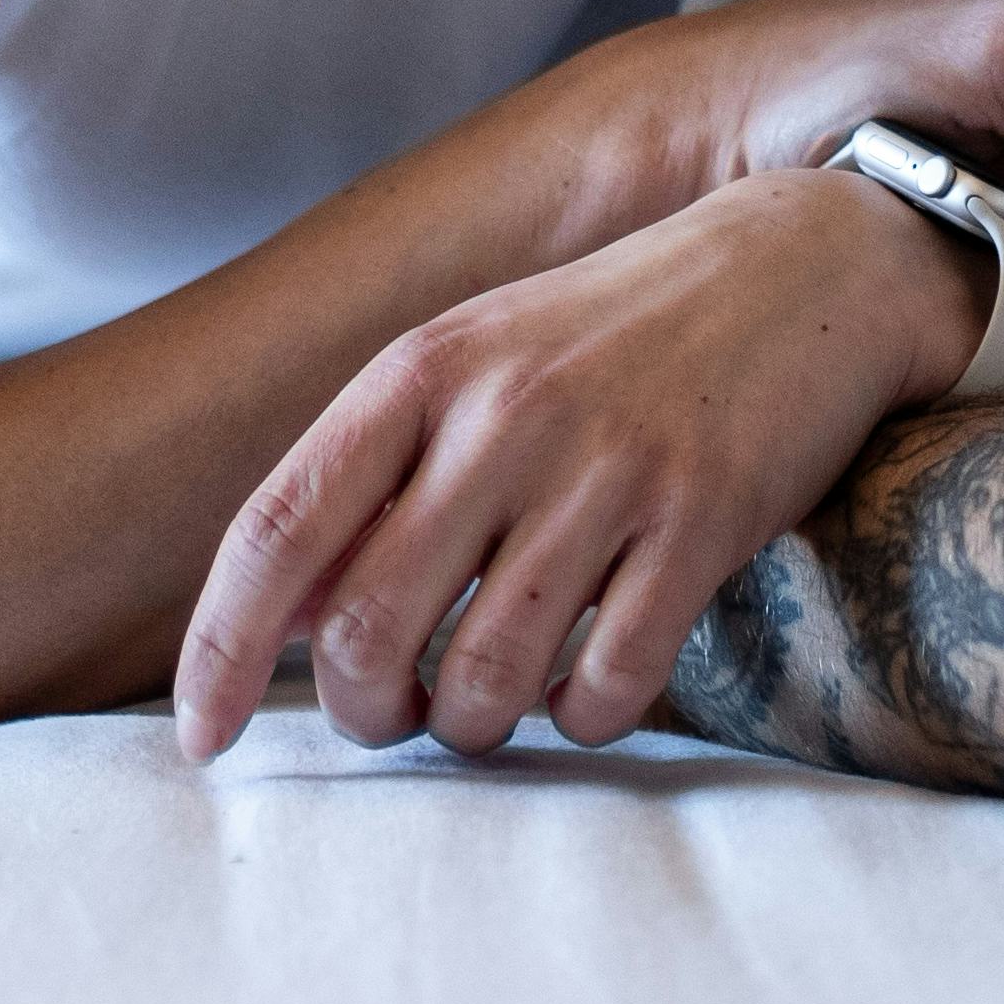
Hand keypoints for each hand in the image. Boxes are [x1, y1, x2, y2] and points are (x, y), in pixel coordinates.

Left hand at [173, 165, 982, 764]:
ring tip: (490, 700)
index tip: (199, 740)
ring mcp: (606, 469)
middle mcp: (503, 416)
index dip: (220, 652)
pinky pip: (609, 681)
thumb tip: (283, 623)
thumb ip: (377, 472)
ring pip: (483, 676)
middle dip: (362, 710)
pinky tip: (588, 691)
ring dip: (470, 723)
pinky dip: (581, 719)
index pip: (280, 530)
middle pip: (366, 629)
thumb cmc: (615, 335)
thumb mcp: (477, 359)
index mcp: (422, 371)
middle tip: (393, 712)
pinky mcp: (703, 521)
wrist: (803, 263)